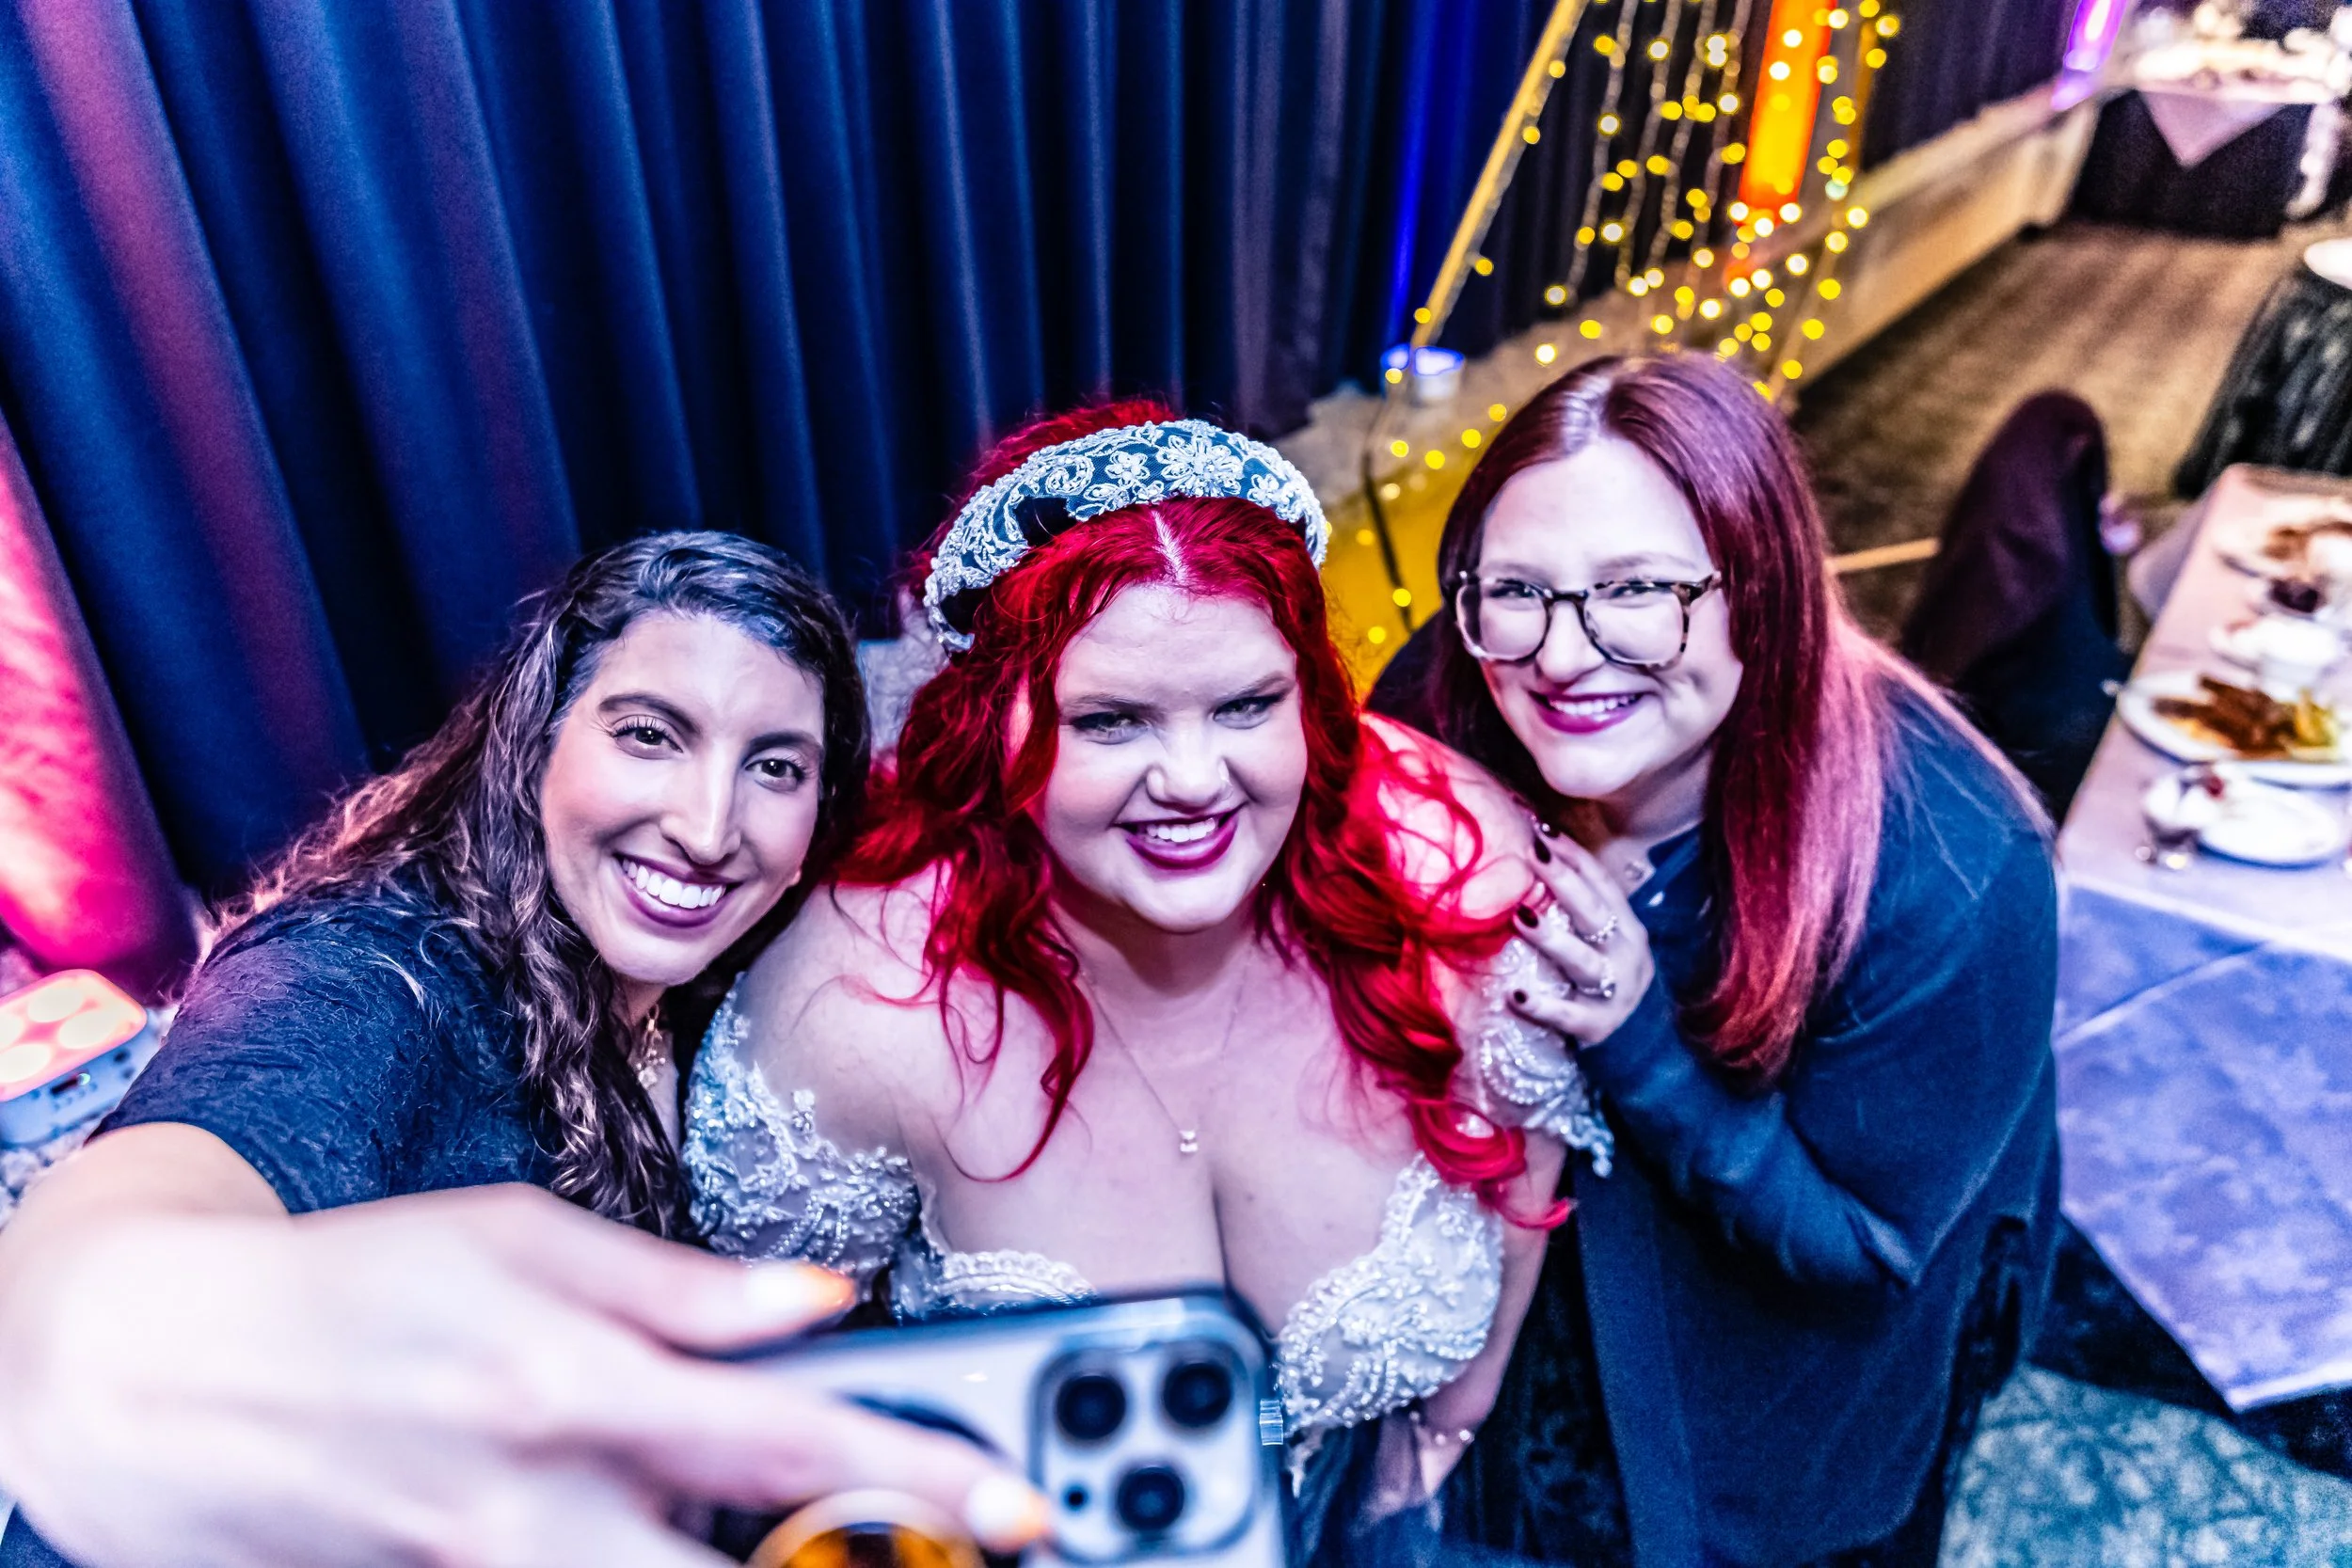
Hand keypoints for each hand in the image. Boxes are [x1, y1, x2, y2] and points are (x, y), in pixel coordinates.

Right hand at [0, 1185, 1047, 1567]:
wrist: (159, 1377)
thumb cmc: (362, 1287)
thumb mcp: (521, 1239)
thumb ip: (679, 1285)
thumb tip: (824, 1303)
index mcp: (577, 1380)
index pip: (787, 1444)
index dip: (919, 1479)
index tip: (1019, 1508)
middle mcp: (543, 1500)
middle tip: (976, 1563)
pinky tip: (703, 1564)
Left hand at [1506, 822, 1654, 1045]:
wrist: (1644, 1048)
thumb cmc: (1609, 982)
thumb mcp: (1606, 942)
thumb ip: (1582, 910)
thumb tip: (1538, 859)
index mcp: (1627, 928)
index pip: (1601, 883)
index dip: (1573, 855)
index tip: (1540, 828)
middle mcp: (1627, 954)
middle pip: (1593, 912)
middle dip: (1562, 881)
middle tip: (1530, 853)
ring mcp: (1616, 991)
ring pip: (1582, 961)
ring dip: (1551, 938)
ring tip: (1519, 916)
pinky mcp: (1599, 1027)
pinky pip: (1568, 1015)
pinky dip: (1543, 1005)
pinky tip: (1515, 995)